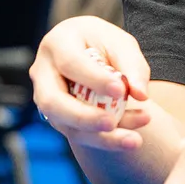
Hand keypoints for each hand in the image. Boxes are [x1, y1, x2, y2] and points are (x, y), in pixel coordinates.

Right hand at [31, 15, 153, 151]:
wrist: (87, 50)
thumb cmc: (103, 43)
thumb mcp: (120, 43)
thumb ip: (132, 65)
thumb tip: (141, 94)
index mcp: (58, 44)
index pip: (71, 64)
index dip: (94, 79)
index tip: (121, 91)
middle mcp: (43, 72)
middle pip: (53, 102)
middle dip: (83, 117)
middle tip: (112, 124)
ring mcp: (46, 98)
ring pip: (64, 125)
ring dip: (100, 137)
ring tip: (134, 140)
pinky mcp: (57, 117)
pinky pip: (77, 134)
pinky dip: (104, 140)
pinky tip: (129, 139)